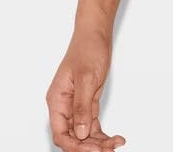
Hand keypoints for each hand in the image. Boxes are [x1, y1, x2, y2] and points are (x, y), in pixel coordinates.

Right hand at [46, 27, 125, 150]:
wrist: (96, 32)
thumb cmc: (87, 48)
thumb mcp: (86, 78)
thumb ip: (82, 107)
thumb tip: (79, 134)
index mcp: (57, 100)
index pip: (61, 133)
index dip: (75, 146)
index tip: (93, 150)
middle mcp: (64, 106)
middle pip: (73, 137)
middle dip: (89, 146)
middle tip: (108, 149)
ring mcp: (76, 105)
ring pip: (84, 133)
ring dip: (98, 142)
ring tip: (115, 145)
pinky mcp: (88, 102)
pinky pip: (92, 125)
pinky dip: (102, 134)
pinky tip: (114, 139)